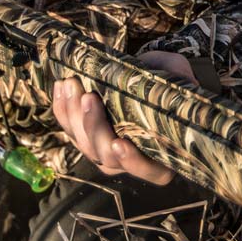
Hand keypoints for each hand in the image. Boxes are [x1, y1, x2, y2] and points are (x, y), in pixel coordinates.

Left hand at [52, 51, 194, 184]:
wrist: (147, 70)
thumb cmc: (168, 77)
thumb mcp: (178, 73)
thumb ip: (180, 78)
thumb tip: (179, 81)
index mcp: (163, 152)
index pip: (150, 170)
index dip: (133, 161)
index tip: (120, 143)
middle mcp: (132, 158)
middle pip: (108, 157)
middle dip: (94, 127)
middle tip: (89, 97)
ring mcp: (107, 149)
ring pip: (86, 145)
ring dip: (74, 117)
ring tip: (72, 86)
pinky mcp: (87, 136)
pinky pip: (71, 130)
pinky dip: (63, 110)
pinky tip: (61, 88)